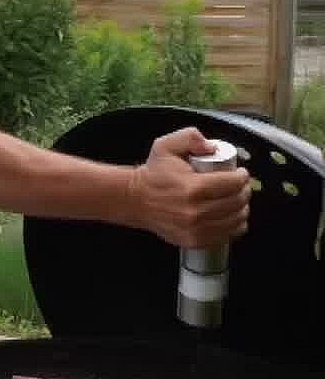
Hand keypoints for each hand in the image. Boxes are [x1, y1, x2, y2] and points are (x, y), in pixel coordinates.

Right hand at [128, 128, 251, 248]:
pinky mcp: (194, 240)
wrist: (134, 200)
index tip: (240, 173)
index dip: (242, 176)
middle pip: (237, 202)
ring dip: (242, 209)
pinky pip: (227, 235)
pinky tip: (231, 217)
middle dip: (244, 191)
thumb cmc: (153, 175)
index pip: (232, 183)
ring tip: (237, 200)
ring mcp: (196, 229)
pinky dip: (234, 226)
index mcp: (192, 188)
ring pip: (236, 220)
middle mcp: (196, 212)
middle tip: (240, 185)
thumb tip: (212, 147)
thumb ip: (190, 137)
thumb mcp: (165, 146)